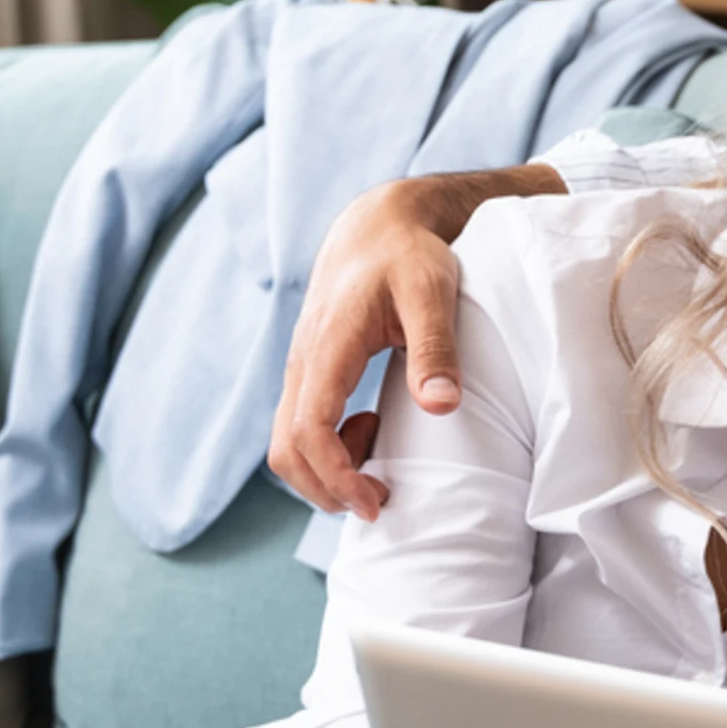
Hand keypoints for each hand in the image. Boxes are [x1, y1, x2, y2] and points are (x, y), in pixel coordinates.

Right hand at [272, 178, 471, 519]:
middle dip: (325, 489)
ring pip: (287, 442)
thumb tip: (440, 405)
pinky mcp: (310, 371)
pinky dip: (328, 449)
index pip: (310, 430)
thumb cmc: (408, 256)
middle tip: (379, 502)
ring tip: (379, 465)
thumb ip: (435, 347)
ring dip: (326, 472)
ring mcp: (301, 367)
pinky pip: (300, 425)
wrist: (378, 225)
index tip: (375, 502)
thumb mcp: (431, 292)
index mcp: (328, 345)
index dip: (336, 476)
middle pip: (286, 450)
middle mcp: (303, 361)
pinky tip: (371, 429)